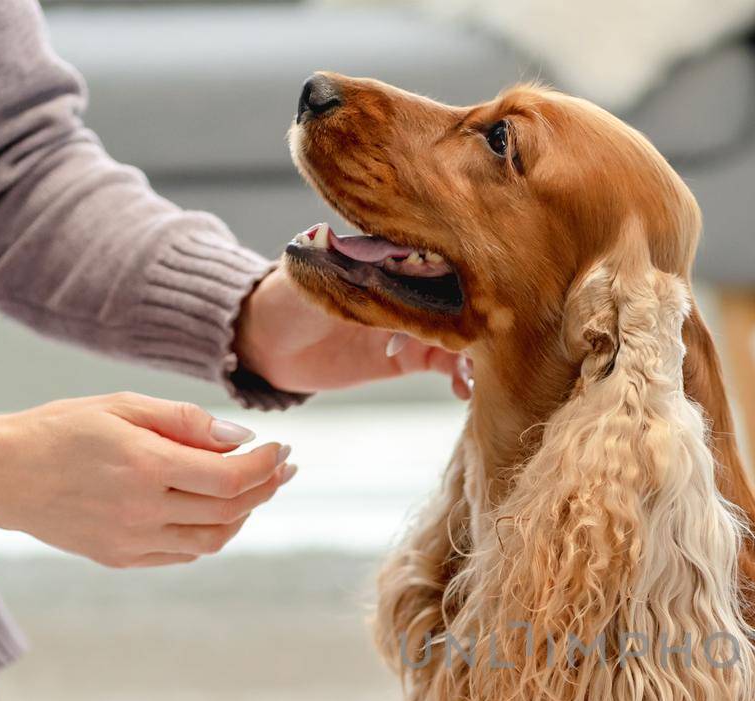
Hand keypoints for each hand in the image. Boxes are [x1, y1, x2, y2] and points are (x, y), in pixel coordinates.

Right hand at [0, 393, 294, 567]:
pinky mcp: (121, 558)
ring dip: (243, 514)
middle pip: (230, 509)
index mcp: (145, 467)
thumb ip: (184, 420)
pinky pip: (185, 552)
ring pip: (214, 538)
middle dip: (266, 487)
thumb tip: (241, 436)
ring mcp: (132, 541)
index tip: (282, 448)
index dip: (266, 464)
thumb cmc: (60, 429)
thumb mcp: (120, 406)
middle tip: (283, 468)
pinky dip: (210, 533)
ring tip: (252, 488)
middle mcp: (143, 511)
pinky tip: (215, 509)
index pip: (231, 476)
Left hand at [233, 264, 471, 397]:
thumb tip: (407, 266)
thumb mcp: (323, 280)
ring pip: (456, 333)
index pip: (440, 259)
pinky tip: (464, 390)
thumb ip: (365, 275)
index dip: (465, 273)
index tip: (486, 290)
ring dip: (472, 351)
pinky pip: (443, 364)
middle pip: (457, 298)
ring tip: (479, 369)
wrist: (262, 343)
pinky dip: (457, 376)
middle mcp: (408, 286)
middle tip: (492, 336)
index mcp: (390, 256)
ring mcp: (410, 322)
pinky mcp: (405, 357)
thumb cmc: (285, 297)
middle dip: (478, 315)